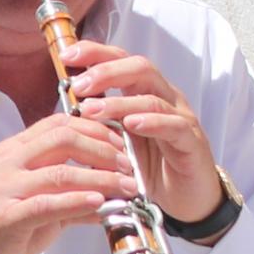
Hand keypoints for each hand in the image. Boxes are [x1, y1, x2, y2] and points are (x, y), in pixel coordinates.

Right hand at [0, 113, 133, 253]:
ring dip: (101, 179)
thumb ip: (70, 196)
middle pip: (63, 138)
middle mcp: (9, 163)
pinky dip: (78, 202)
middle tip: (128, 167)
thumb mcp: (36, 201)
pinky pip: (47, 204)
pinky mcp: (6, 217)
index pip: (59, 123)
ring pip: (61, 172)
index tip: (122, 145)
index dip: (96, 129)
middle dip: (104, 150)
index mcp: (14, 151)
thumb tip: (110, 197)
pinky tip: (100, 204)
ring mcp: (5, 188)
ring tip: (126, 188)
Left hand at [59, 40, 223, 223]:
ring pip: (153, 97)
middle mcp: (164, 98)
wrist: (183, 200)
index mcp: (143, 92)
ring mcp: (181, 118)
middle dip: (106, 71)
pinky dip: (153, 122)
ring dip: (119, 102)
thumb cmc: (147, 166)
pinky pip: (175, 126)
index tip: (66, 56)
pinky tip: (132, 124)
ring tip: (91, 109)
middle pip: (140, 68)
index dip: (96, 53)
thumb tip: (60, 107)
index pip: (121, 60)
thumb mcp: (115, 140)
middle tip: (78, 85)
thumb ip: (96, 122)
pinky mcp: (192, 142)